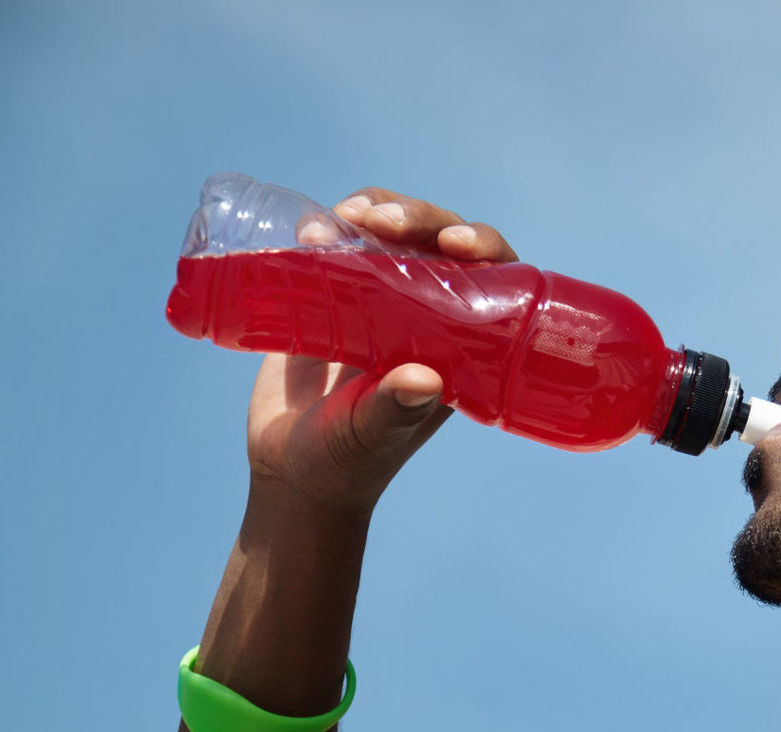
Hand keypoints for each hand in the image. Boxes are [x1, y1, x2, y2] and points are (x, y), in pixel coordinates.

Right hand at [244, 190, 518, 513]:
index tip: (456, 243)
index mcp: (460, 347)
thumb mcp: (369, 437)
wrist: (287, 470)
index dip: (484, 248)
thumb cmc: (343, 463)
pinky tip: (310, 231)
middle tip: (379, 221)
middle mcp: (428, 317)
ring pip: (393, 234)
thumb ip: (393, 412)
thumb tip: (425, 381)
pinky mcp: (332, 297)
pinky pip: (341, 247)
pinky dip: (329, 229)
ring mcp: (380, 302)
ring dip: (376, 211)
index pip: (493, 281)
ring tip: (341, 219)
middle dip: (420, 218)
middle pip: (442, 243)